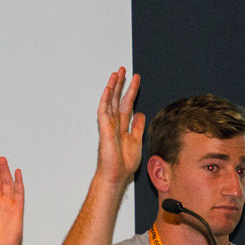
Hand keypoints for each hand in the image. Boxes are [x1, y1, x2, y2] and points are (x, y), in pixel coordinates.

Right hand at [91, 68, 145, 191]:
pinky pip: (104, 111)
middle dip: (121, 84)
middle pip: (118, 99)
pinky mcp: (105, 129)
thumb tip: (140, 113)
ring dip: (113, 87)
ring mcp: (109, 125)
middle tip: (124, 69)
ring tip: (116, 73)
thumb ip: (137, 127)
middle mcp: (115, 123)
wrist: (117, 175)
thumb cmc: (124, 163)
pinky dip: (106, 99)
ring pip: (110, 101)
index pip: (128, 104)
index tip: (136, 79)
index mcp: (123, 126)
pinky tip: (109, 88)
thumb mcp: (136, 141)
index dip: (131, 91)